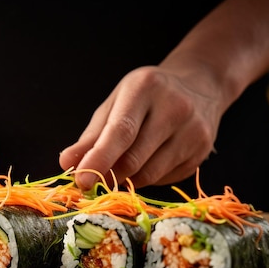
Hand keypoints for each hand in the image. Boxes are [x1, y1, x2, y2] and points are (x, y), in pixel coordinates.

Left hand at [59, 65, 226, 190]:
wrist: (201, 86)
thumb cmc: (148, 96)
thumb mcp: (116, 104)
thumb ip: (91, 136)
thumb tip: (66, 163)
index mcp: (146, 88)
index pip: (121, 131)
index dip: (99, 159)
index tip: (81, 180)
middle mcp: (175, 108)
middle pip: (134, 158)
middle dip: (108, 175)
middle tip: (91, 181)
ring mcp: (193, 132)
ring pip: (149, 175)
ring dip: (126, 180)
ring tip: (119, 167)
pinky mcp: (201, 152)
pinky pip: (164, 179)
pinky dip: (146, 179)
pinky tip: (147, 161)